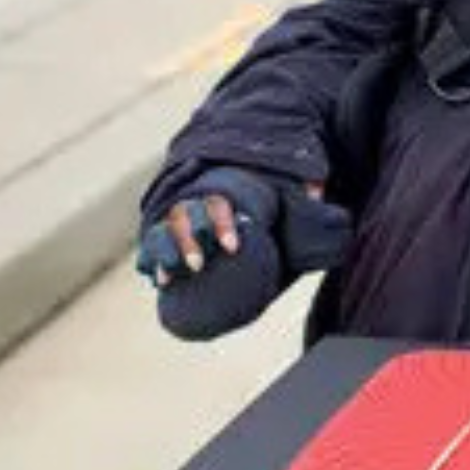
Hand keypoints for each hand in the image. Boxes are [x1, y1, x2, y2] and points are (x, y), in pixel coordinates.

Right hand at [137, 170, 343, 287]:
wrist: (233, 199)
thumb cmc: (261, 200)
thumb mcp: (283, 195)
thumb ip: (300, 190)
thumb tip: (318, 191)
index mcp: (223, 194)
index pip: (218, 204)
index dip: (223, 223)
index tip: (233, 247)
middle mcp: (195, 203)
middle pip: (185, 215)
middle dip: (189, 239)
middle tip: (199, 265)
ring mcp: (176, 220)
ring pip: (164, 229)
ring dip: (167, 250)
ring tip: (172, 276)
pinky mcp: (164, 237)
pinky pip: (152, 245)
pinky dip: (152, 260)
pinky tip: (156, 280)